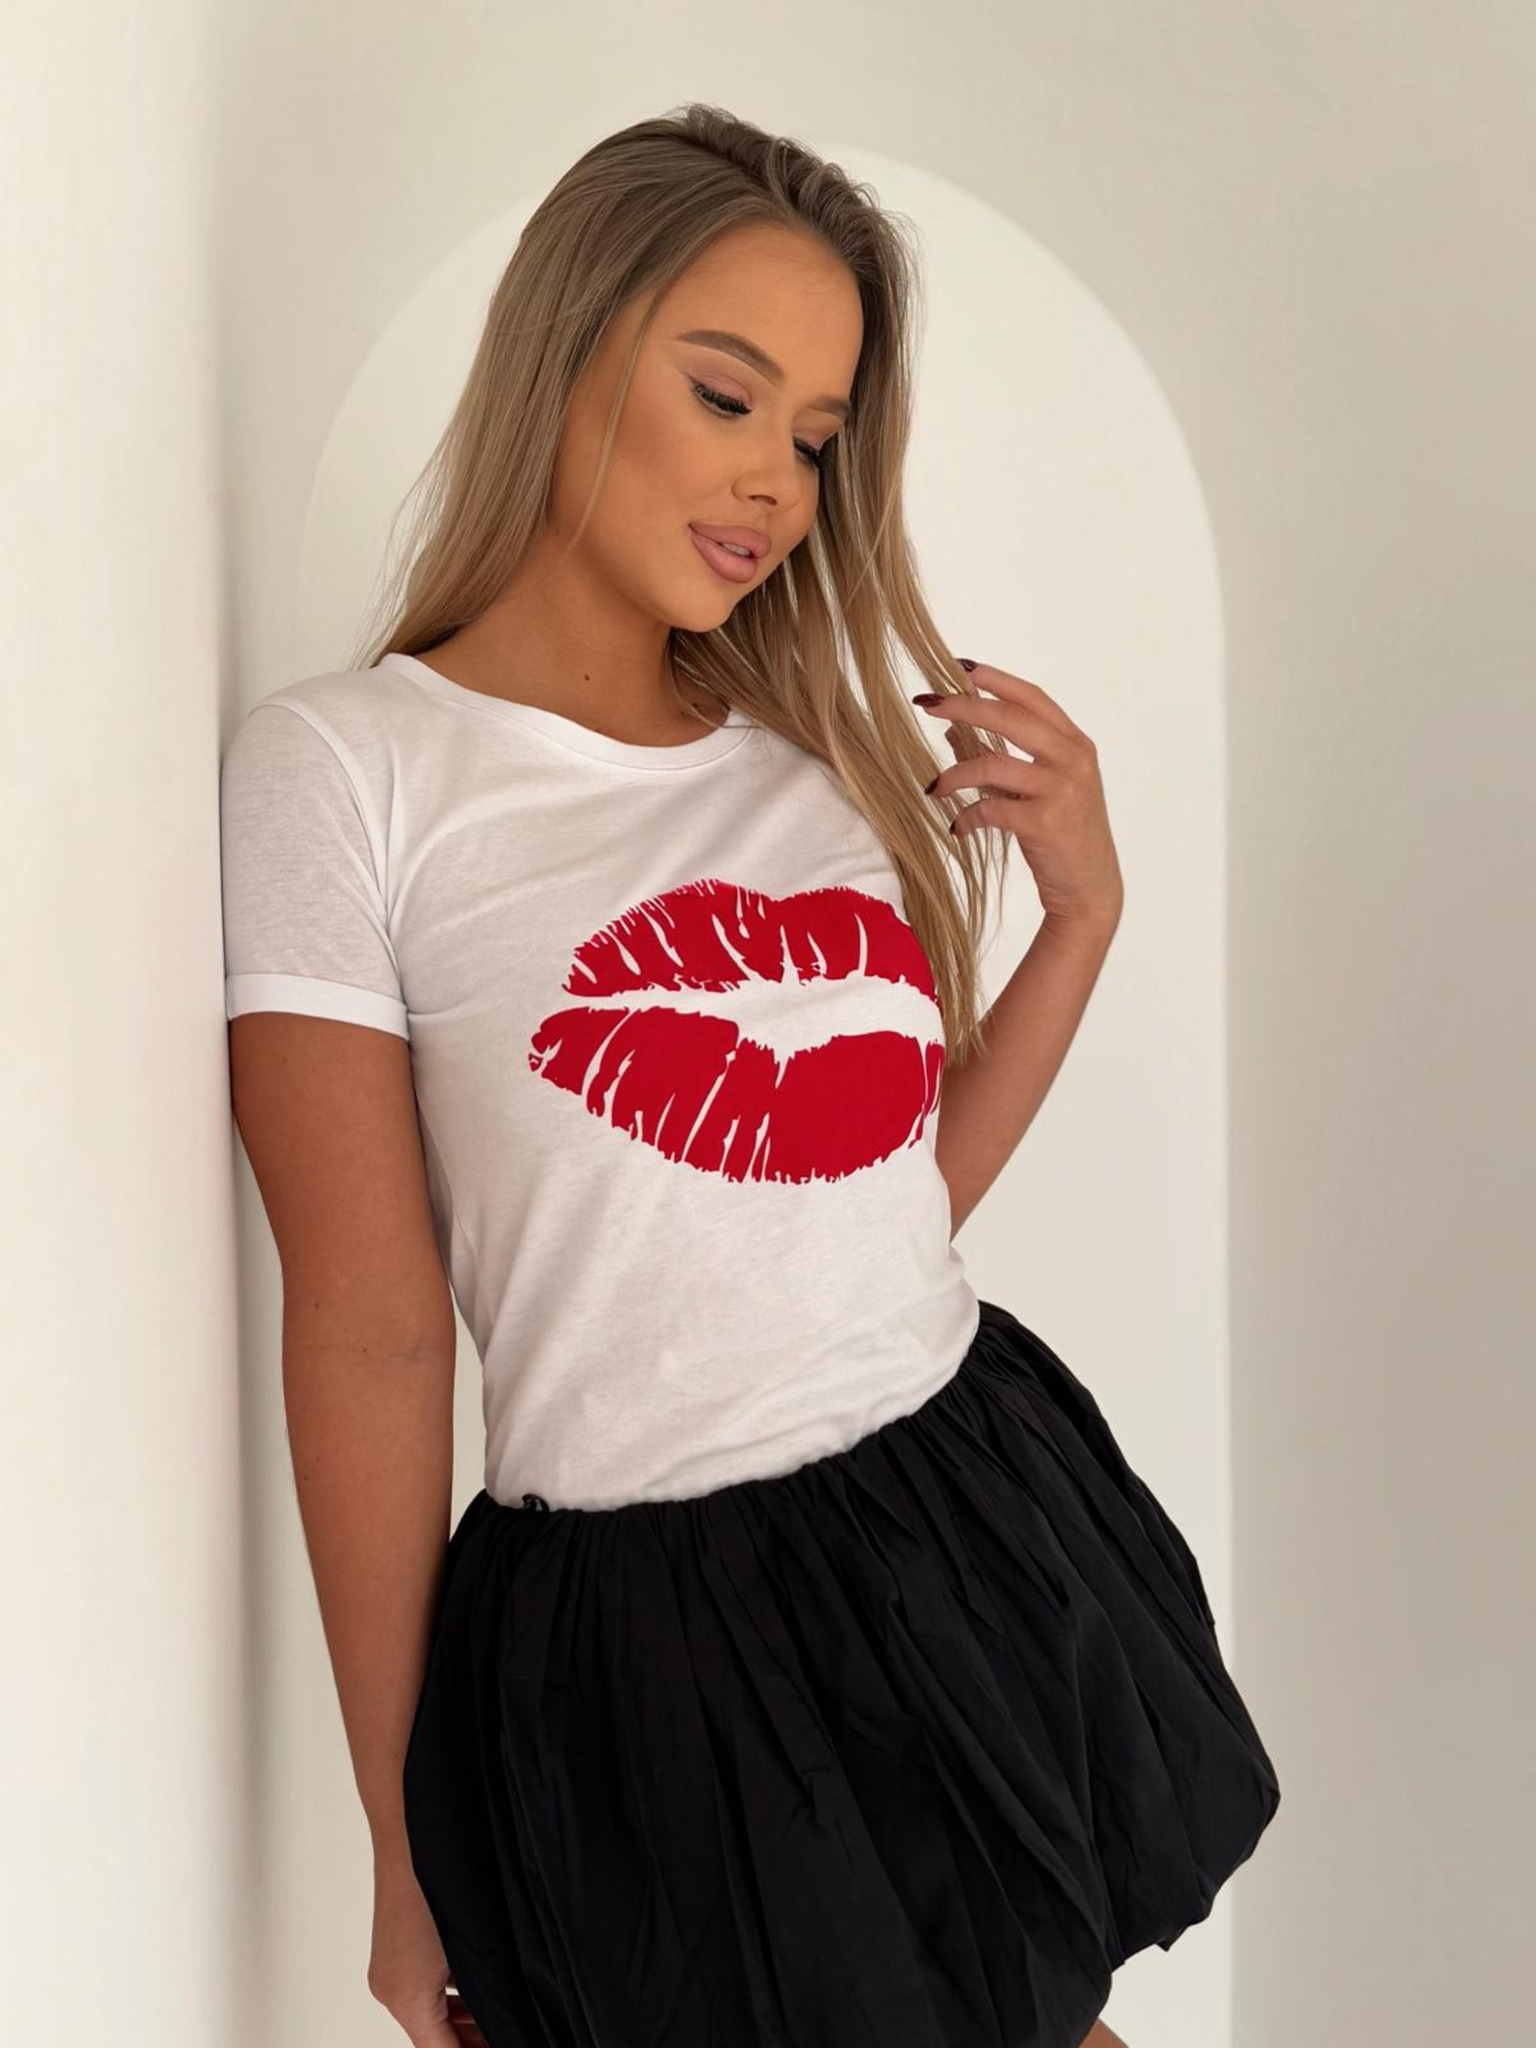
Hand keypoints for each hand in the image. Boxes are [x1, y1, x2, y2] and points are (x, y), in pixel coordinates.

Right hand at [368, 1848, 490, 2045]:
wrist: (412, 1829)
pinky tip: (482, 1991)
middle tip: (511, 2032)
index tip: (507, 2040)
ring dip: (463, 2023)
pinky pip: (424, 1988)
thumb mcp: (472, 1948)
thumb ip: (482, 1994)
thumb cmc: (439, 1881)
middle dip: (471, 2040)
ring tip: (503, 2020)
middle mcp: (391, 1990)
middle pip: (435, 2038)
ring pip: (431, 2013)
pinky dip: (452, 1999)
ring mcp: (390, 1969)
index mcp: (407, 1998)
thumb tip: (499, 2013)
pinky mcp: (394, 1949)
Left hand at [916, 659, 1123, 933]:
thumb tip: (952, 730)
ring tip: (932, 788)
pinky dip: (966, 817)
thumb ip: (1003, 757)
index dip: (996, 679)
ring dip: (953, 774)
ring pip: (992, 764)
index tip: (960, 667)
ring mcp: (1062, 790)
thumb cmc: (1063, 836)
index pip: (1033, 698)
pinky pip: (989, 808)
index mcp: (1076, 745)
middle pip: (1011, 718)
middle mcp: (1073, 760)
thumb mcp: (1039, 790)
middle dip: (965, 706)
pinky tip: (957, 828)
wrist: (1090, 889)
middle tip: (929, 705)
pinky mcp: (1045, 822)